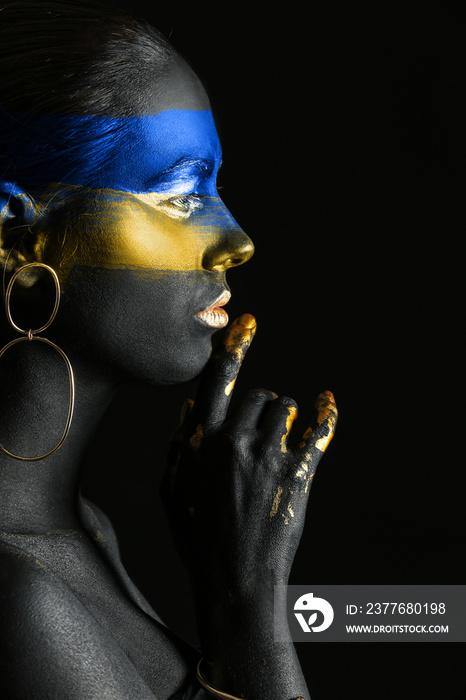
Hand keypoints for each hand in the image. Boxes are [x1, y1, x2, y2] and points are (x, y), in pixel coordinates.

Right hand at [161, 313, 336, 594]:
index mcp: (200, 442)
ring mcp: (269, 455)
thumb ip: (178, 444)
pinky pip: (317, 430)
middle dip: (259, 407)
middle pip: (258, 395)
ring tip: (276, 445)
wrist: (233, 581)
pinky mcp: (298, 473)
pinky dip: (326, 413)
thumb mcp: (171, 491)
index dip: (234, 347)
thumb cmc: (196, 538)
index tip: (247, 320)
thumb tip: (191, 405)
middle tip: (258, 432)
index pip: (217, 380)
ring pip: (284, 408)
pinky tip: (328, 402)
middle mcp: (234, 440)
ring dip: (283, 418)